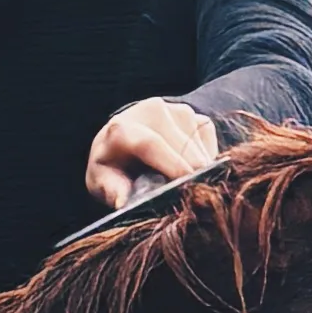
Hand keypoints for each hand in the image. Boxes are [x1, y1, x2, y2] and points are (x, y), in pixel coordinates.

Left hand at [84, 95, 220, 209]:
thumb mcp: (103, 180)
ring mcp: (176, 110)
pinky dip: (205, 160)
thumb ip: (113, 190)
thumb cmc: (113, 165)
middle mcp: (150, 110)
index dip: (172, 165)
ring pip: (198, 146)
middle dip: (192, 174)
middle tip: (194, 198)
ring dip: (199, 169)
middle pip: (182, 145)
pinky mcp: (194, 114)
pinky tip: (189, 168)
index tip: (187, 187)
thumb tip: (122, 202)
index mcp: (121, 128)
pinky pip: (208, 143)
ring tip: (185, 185)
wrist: (124, 140)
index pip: (150, 144)